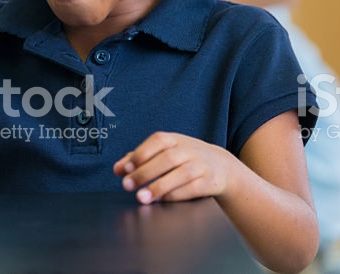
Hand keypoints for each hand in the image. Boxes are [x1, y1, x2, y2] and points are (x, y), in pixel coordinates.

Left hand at [113, 131, 237, 203]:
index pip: (157, 142)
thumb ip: (139, 158)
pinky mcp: (209, 181)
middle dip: (144, 173)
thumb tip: (117, 169)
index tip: (125, 169)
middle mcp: (189, 150)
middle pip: (167, 159)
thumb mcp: (165, 152)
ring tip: (141, 197)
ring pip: (180, 174)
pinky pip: (192, 189)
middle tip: (127, 185)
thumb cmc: (185, 158)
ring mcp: (201, 165)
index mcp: (174, 139)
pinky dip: (175, 195)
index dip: (140, 154)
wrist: (222, 167)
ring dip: (158, 187)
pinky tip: (161, 200)